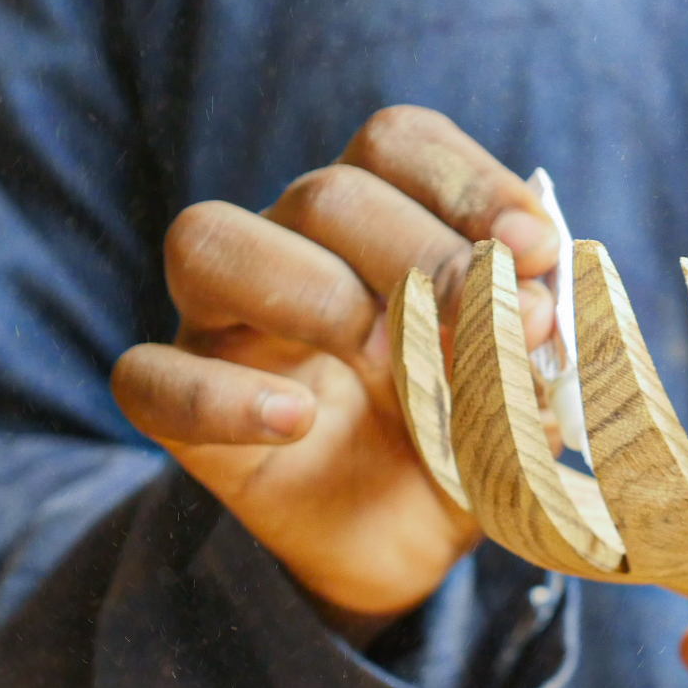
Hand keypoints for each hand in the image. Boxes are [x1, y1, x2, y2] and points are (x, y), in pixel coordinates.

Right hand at [112, 106, 559, 642]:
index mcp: (377, 216)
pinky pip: (149, 378)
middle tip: (503, 332)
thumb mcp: (524, 386)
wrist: (406, 542)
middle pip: (326, 195)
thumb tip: (539, 307)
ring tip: (395, 367)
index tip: (538, 251)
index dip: (468, 184)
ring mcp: (221, 322)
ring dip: (321, 299)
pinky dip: (221, 396)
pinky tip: (296, 420)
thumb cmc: (467, 434)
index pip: (397, 145)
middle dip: (426, 260)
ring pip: (211, 243)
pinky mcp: (175, 408)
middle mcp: (290, 244)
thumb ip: (532, 340)